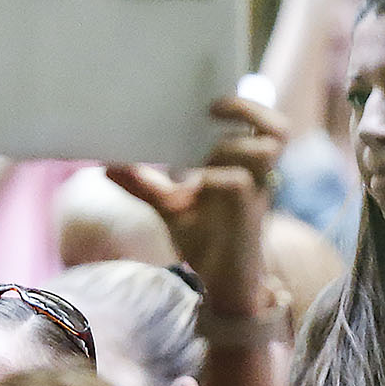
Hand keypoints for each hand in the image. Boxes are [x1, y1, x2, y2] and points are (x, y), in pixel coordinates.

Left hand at [107, 94, 288, 312]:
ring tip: (206, 154)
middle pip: (279, 129)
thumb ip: (142, 185)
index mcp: (243, 166)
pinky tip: (194, 186)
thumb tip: (105, 166)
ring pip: (267, 148)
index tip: (210, 101)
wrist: (221, 283)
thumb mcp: (169, 207)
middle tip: (213, 110)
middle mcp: (256, 175)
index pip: (264, 123)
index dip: (248, 104)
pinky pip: (237, 182)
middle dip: (248, 109)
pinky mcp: (247, 216)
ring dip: (233, 142)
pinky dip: (214, 177)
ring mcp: (255, 194)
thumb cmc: (204, 240)